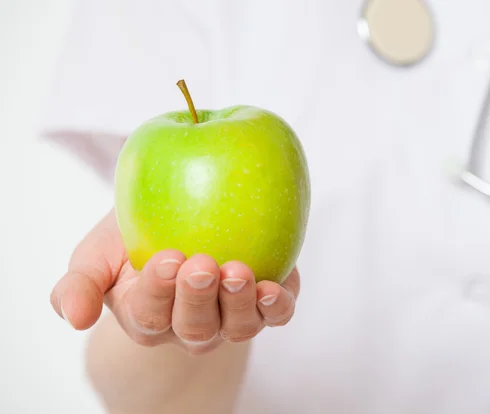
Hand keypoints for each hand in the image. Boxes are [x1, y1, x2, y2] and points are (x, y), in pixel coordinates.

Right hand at [50, 209, 299, 354]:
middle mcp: (191, 326)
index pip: (150, 315)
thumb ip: (77, 286)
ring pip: (238, 327)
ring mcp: (230, 317)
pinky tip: (273, 286)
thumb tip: (75, 320)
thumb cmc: (132, 239)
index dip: (158, 291)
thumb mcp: (96, 255)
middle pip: (196, 328)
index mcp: (148, 318)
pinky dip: (277, 305)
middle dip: (198, 298)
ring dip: (239, 303)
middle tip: (202, 264)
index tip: (166, 258)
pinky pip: (276, 314)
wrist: (175, 217)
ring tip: (238, 272)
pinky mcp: (264, 302)